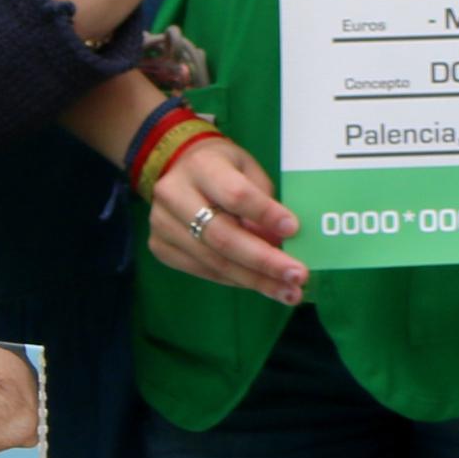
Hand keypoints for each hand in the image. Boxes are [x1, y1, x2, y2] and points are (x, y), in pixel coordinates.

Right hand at [143, 136, 305, 300]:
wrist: (179, 168)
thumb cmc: (224, 168)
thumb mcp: (248, 169)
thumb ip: (263, 201)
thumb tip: (279, 242)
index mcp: (200, 166)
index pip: (235, 194)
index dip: (265, 214)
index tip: (294, 230)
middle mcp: (173, 195)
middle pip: (222, 236)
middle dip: (264, 261)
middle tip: (298, 276)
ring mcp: (162, 224)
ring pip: (214, 261)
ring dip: (256, 280)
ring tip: (289, 291)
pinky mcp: (160, 247)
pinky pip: (205, 271)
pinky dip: (237, 280)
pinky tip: (263, 285)